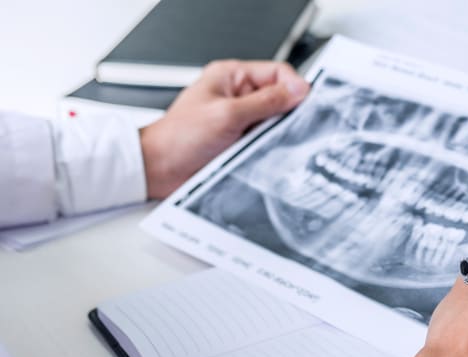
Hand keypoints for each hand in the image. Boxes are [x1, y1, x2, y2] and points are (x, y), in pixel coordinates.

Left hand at [139, 60, 308, 198]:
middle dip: (287, 114)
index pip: (278, 73)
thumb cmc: (180, 138)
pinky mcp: (242, 142)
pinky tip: (264, 155)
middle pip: (280, 99)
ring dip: (276, 134)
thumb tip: (298, 91)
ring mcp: (241, 120)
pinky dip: (270, 149)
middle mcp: (238, 96)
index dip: (295, 87)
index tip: (305, 105)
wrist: (160, 170)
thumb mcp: (228, 114)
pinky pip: (267, 142)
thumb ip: (266, 102)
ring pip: (276, 123)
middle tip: (285, 129)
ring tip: (266, 144)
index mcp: (232, 77)